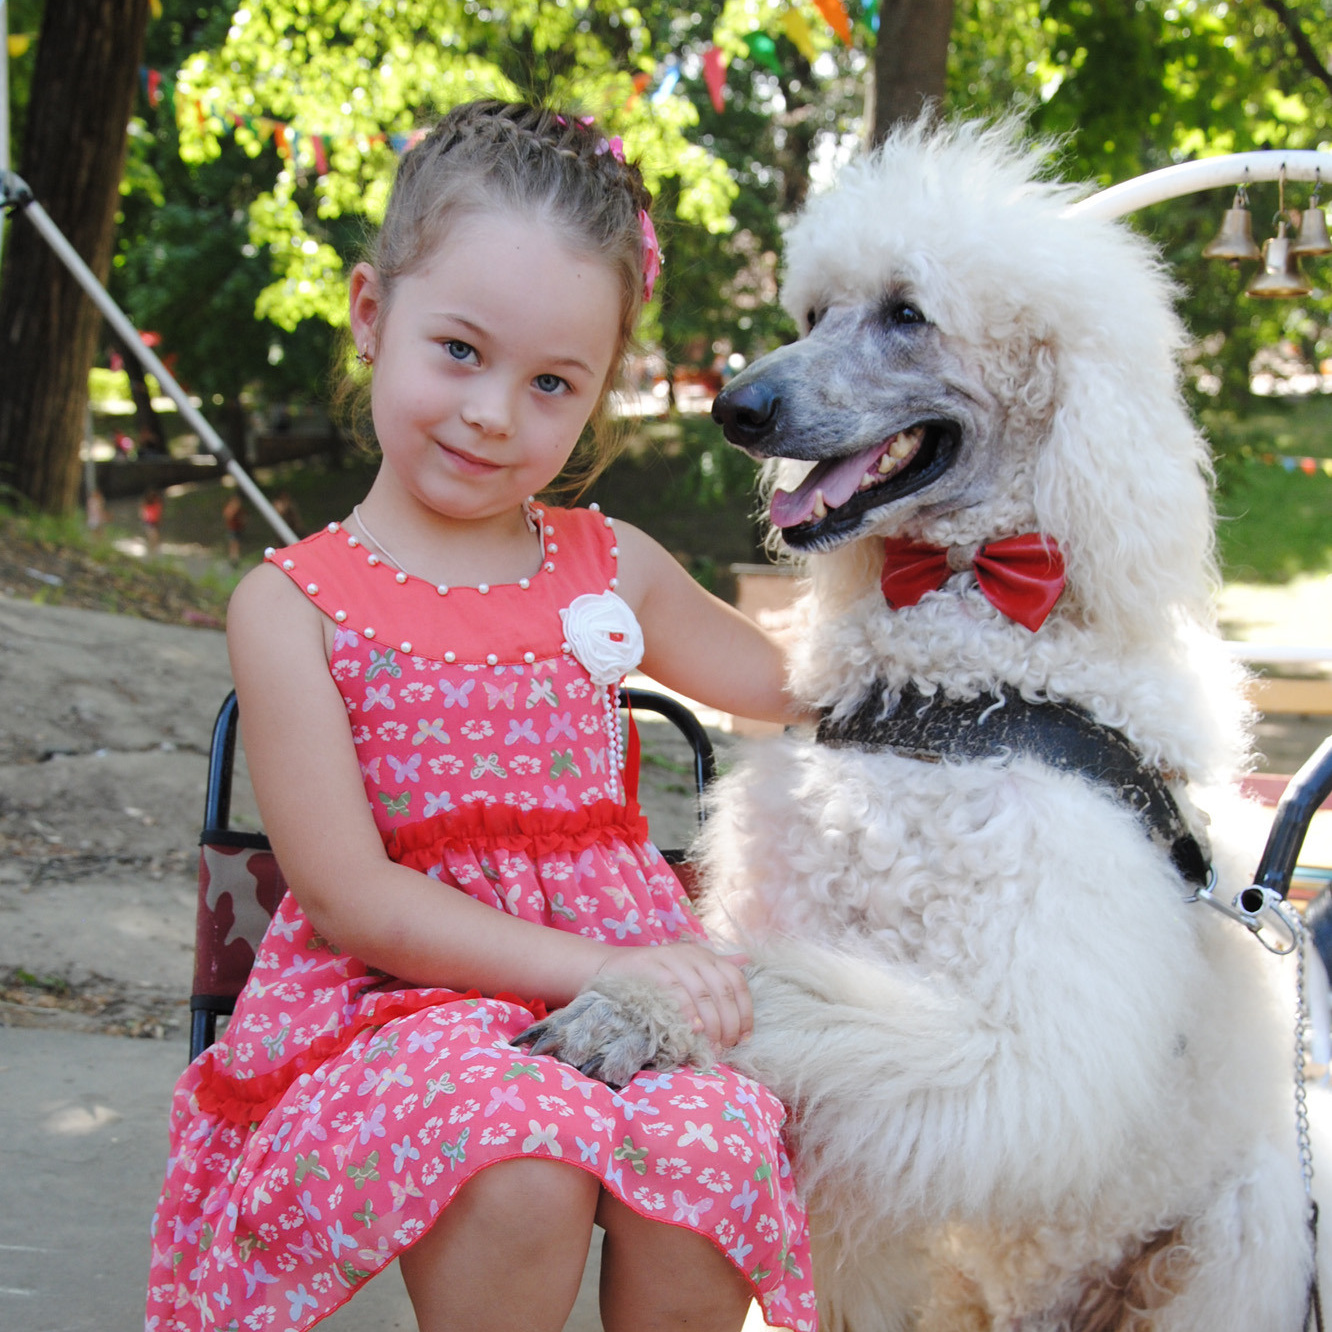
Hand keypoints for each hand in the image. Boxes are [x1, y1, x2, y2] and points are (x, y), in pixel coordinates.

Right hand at [594, 942, 752, 1050]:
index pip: (736, 981)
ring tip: (711, 1046)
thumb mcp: (688, 969)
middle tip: (726, 1048)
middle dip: (729, 1023)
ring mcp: (672, 958)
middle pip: (722, 990)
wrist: (611, 967)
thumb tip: (747, 959)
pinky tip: (693, 1031)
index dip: (745, 1011)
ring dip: (711, 1023)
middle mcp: (692, 954)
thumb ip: (716, 967)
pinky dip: (687, 1012)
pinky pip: (675, 990)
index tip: (744, 1038)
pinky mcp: (651, 967)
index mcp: (706, 956)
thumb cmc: (654, 975)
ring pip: (702, 992)